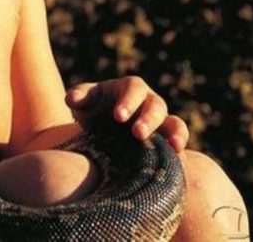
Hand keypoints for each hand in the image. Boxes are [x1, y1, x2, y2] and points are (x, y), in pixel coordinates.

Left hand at [64, 77, 188, 152]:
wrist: (102, 132)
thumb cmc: (93, 110)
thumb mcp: (83, 102)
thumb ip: (78, 97)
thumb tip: (71, 99)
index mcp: (129, 88)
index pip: (133, 89)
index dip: (128, 101)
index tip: (118, 116)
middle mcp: (149, 102)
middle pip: (155, 105)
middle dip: (148, 119)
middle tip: (137, 133)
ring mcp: (161, 122)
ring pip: (175, 123)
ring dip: (175, 134)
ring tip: (173, 147)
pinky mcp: (166, 142)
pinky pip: (179, 144)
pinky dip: (181, 152)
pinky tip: (178, 164)